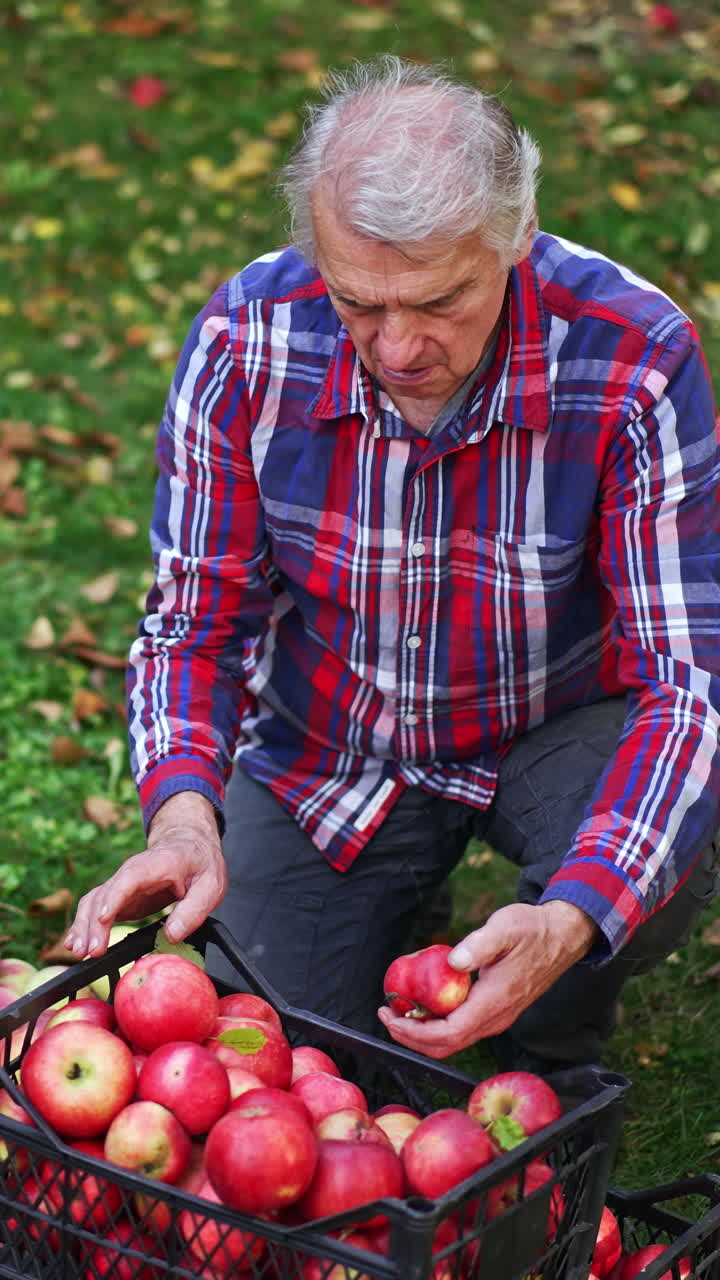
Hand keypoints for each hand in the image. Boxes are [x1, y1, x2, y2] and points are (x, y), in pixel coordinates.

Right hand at [64, 792, 226, 958]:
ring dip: (83, 926)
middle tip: (92, 951)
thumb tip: (172, 935)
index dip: (115, 897)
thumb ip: (193, 909)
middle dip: (94, 923)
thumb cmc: (200, 864)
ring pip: (94, 900)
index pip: (131, 877)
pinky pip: (94, 908)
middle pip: (106, 893)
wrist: (188, 845)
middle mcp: (132, 871)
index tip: (103, 918)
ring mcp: (122, 883)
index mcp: (158, 863)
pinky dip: (83, 925)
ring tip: (79, 953)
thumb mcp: (211, 885)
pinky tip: (74, 944)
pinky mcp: (118, 896)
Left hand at [377, 900, 597, 1058]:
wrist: (563, 937)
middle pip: (447, 1046)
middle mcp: (495, 1018)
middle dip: (411, 1037)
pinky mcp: (497, 1011)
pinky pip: (462, 1029)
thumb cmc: (533, 929)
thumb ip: (479, 945)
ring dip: (423, 1033)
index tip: (391, 1016)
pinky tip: (424, 1003)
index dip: (415, 1032)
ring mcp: (497, 1017)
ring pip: (454, 1041)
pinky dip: (437, 1025)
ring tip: (399, 1010)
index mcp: (494, 1002)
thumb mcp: (505, 928)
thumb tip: (453, 962)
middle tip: (386, 1015)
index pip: (448, 1033)